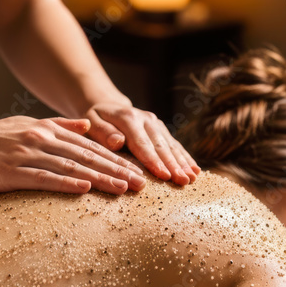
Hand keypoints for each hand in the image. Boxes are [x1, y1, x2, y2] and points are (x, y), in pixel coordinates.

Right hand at [0, 116, 146, 193]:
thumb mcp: (26, 124)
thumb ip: (58, 125)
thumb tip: (86, 125)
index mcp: (46, 129)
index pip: (89, 145)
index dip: (115, 158)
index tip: (137, 170)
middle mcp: (41, 138)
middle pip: (87, 156)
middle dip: (116, 170)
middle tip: (140, 184)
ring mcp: (26, 154)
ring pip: (71, 167)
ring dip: (100, 179)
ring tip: (123, 189)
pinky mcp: (11, 171)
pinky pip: (43, 178)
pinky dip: (66, 183)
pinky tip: (85, 190)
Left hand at [82, 102, 199, 185]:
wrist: (106, 105)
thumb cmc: (94, 119)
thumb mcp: (90, 122)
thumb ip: (102, 132)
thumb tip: (117, 142)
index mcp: (127, 118)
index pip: (141, 143)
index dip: (153, 161)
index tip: (164, 175)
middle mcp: (145, 119)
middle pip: (160, 145)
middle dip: (173, 164)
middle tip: (183, 181)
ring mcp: (155, 123)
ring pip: (171, 145)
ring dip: (183, 162)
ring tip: (192, 178)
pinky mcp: (161, 129)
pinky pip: (175, 144)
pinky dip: (185, 157)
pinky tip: (195, 169)